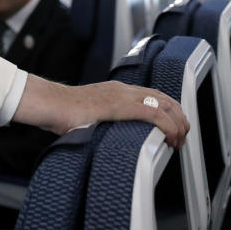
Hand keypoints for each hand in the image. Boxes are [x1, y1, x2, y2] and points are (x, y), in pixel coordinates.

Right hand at [12, 76, 190, 148]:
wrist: (49, 103)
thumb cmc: (61, 112)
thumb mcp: (89, 116)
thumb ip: (103, 122)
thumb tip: (108, 139)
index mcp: (116, 91)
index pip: (153, 95)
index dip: (170, 111)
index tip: (174, 129)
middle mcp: (123, 89)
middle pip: (165, 98)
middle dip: (180, 118)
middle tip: (182, 137)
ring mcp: (122, 95)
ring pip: (164, 104)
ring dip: (177, 123)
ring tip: (179, 140)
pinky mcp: (120, 105)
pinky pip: (153, 112)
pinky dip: (167, 125)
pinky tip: (170, 137)